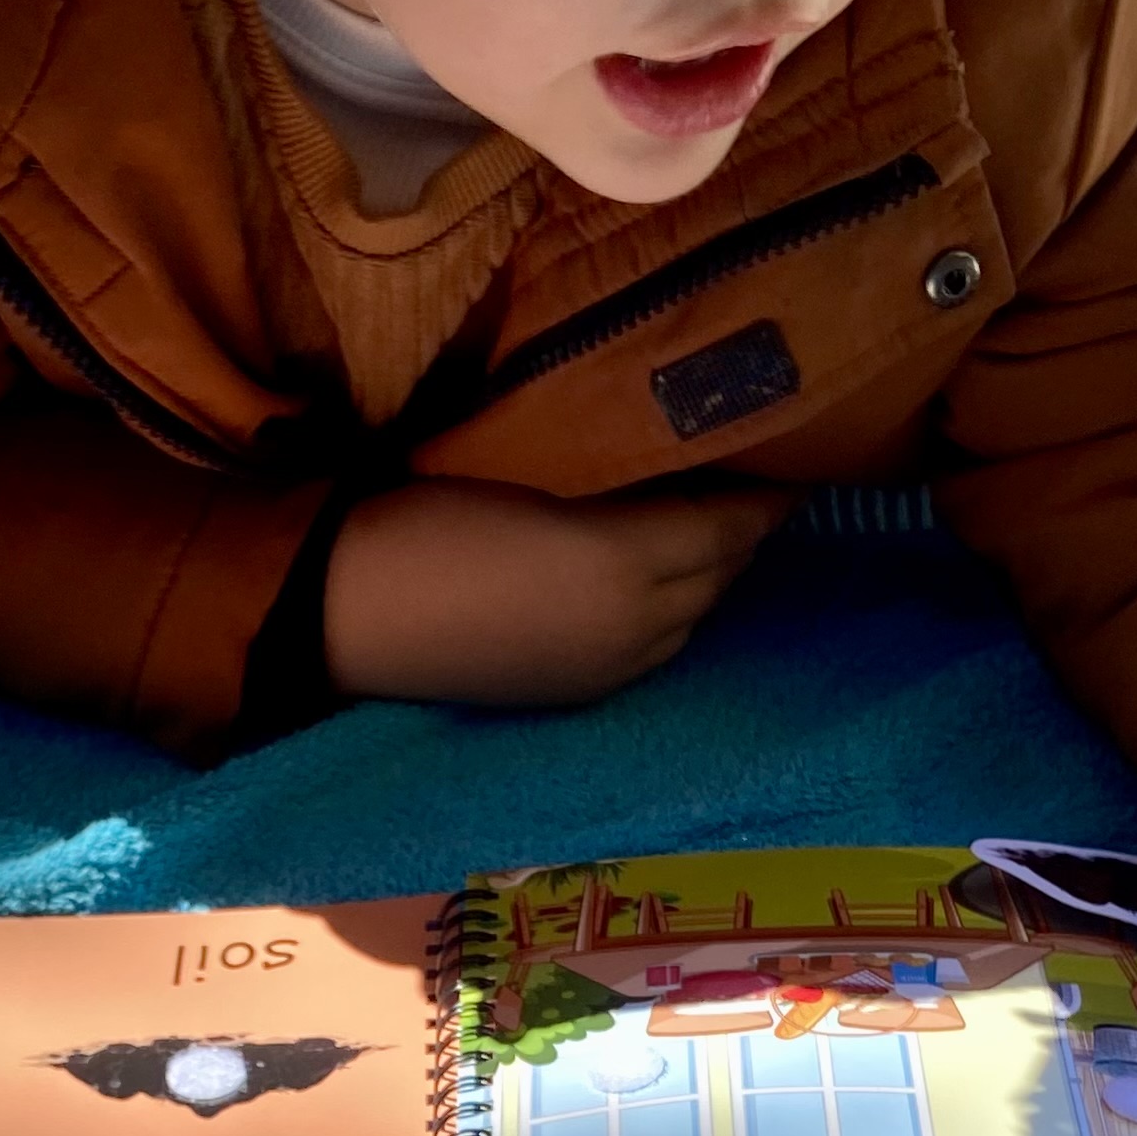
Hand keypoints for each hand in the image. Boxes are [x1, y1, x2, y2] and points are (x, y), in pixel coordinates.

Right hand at [322, 477, 796, 705]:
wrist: (343, 609)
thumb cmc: (425, 515)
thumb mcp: (529, 472)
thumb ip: (617, 473)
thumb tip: (681, 460)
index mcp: (628, 558)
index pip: (729, 521)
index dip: (765, 488)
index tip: (793, 443)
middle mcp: (639, 622)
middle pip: (723, 569)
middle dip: (749, 524)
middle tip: (760, 471)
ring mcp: (610, 665)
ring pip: (697, 610)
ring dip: (716, 567)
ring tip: (716, 515)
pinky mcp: (576, 691)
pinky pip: (658, 644)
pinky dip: (679, 606)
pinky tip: (660, 575)